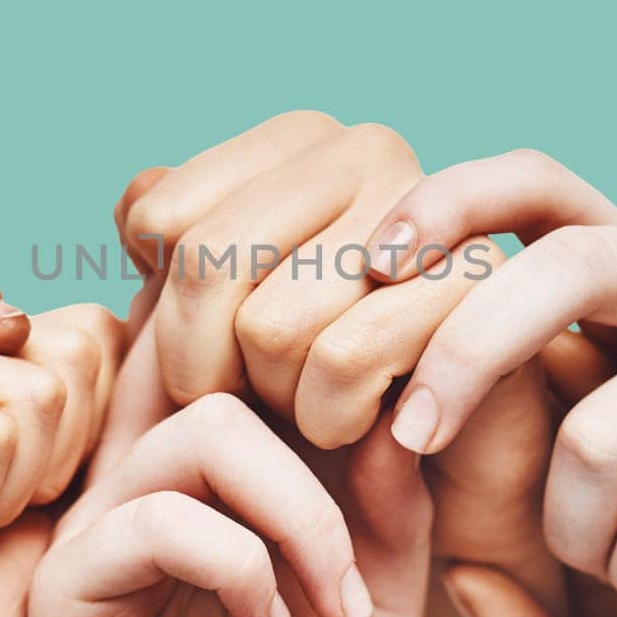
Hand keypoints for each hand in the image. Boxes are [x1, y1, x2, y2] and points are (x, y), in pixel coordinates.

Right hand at [30, 386, 433, 616]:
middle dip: (326, 445)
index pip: (232, 353)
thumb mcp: (377, 607)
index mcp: (208, 477)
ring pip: (200, 431)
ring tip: (332, 605)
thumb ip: (389, 507)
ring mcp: (99, 531)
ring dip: (297, 514)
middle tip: (363, 564)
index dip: (304, 344)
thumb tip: (394, 402)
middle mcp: (144, 484)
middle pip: (227, 366)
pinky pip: (155, 521)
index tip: (388, 382)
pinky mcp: (67, 591)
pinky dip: (239, 567)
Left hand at [116, 111, 484, 432]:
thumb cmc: (318, 391)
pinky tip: (369, 423)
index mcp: (296, 141)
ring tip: (327, 404)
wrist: (450, 475)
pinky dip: (337, 418)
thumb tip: (140, 205)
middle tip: (259, 397)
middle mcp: (364, 150)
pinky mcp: (476, 286)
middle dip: (209, 366)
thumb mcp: (220, 318)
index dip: (167, 317)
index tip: (220, 348)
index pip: (159, 219)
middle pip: (208, 264)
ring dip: (284, 402)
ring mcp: (431, 210)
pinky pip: (345, 361)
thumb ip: (172, 249)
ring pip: (271, 326)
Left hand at [369, 150, 616, 612]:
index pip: (536, 180)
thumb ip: (501, 367)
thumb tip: (357, 339)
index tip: (374, 265)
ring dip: (564, 523)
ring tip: (583, 556)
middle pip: (563, 267)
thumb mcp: (579, 405)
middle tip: (413, 438)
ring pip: (599, 432)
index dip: (448, 200)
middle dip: (465, 354)